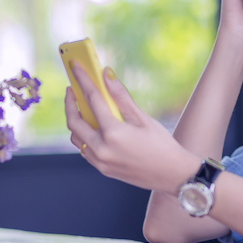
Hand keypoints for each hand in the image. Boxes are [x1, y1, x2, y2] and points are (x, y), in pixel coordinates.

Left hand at [64, 62, 197, 193]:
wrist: (172, 175)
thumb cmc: (162, 145)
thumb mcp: (142, 118)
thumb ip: (121, 96)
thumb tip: (106, 75)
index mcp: (113, 133)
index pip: (92, 99)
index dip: (82, 80)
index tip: (75, 66)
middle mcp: (102, 149)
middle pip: (74, 121)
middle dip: (70, 102)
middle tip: (72, 89)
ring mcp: (100, 161)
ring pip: (76, 138)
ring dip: (75, 121)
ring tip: (80, 107)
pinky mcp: (102, 169)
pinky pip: (84, 150)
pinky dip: (83, 136)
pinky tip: (92, 127)